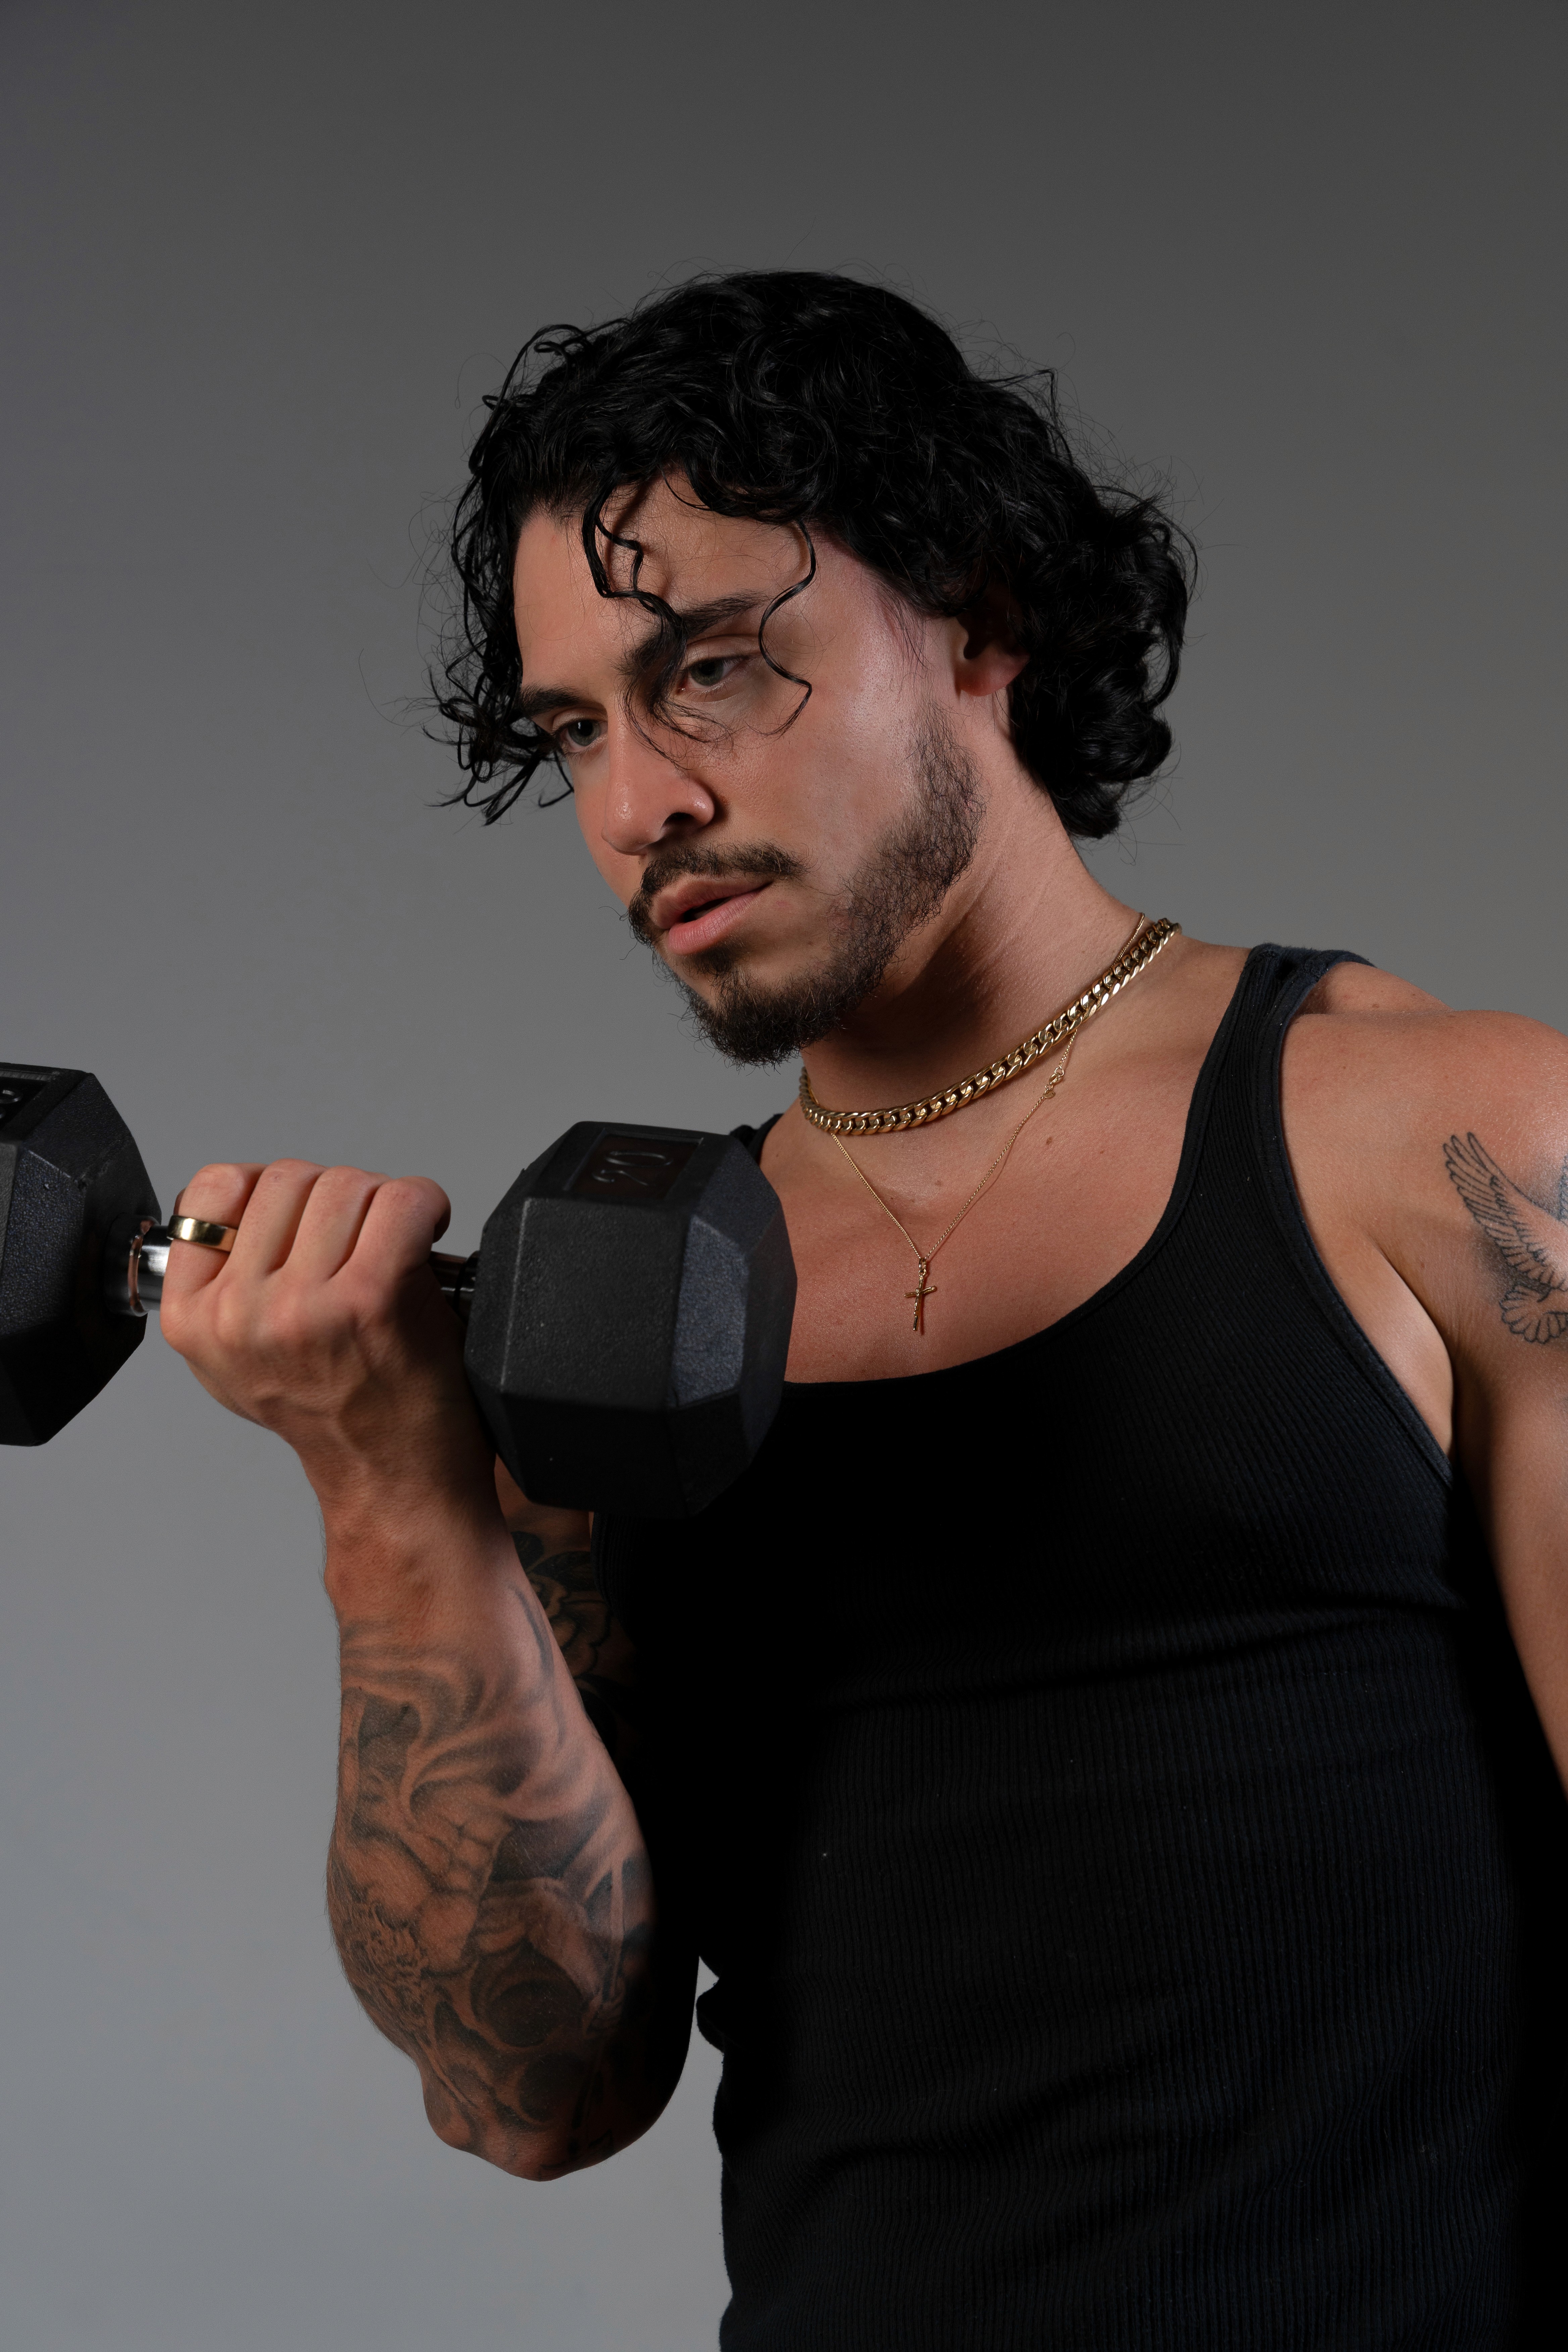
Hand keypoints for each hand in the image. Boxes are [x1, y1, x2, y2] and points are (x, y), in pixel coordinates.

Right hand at [158, 1159, 494, 1513]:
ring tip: (391, 1247)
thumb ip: (218, 1283)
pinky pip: (400, 1201)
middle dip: (336, 1197)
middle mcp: (240, 1313)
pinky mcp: (369, 1298)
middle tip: (360, 1241)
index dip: (269, 1189)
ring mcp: (302, 1306)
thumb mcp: (236, 1359)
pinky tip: (426, 1234)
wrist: (393, 1474)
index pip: (215, 1189)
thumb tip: (235, 1204)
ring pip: (345, 1183)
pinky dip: (424, 1204)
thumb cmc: (334, 1412)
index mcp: (195, 1320)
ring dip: (381, 1203)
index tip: (303, 1216)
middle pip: (289, 1177)